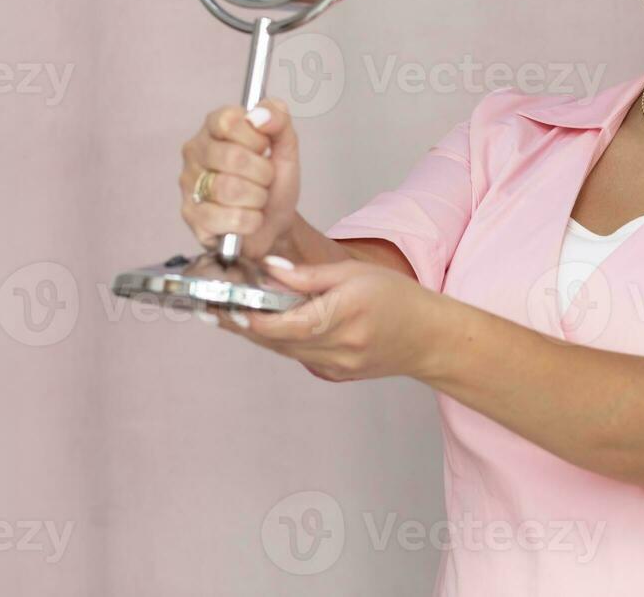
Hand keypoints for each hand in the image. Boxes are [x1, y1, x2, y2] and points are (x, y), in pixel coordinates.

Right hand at [179, 98, 299, 260]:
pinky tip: (250, 218)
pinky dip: (251, 220)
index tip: (264, 148)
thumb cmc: (274, 182)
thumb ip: (279, 120)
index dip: (256, 138)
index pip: (228, 121)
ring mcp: (189, 184)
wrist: (275, 223)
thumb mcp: (286, 147)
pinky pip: (229, 218)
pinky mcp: (191, 216)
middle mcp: (195, 152)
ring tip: (257, 199)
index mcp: (214, 128)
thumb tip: (260, 115)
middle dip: (263, 173)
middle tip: (266, 179)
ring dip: (258, 198)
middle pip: (232, 157)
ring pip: (230, 189)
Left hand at [211, 255, 444, 382]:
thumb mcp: (355, 273)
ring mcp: (334, 366)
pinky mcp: (332, 374)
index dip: (249, 316)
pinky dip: (279, 340)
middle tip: (215, 304)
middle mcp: (337, 347)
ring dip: (256, 333)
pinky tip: (266, 325)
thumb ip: (309, 274)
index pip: (284, 324)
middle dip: (243, 322)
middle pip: (275, 340)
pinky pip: (296, 356)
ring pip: (281, 350)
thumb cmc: (399, 300)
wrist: (428, 338)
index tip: (226, 301)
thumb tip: (269, 269)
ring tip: (231, 311)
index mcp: (344, 316)